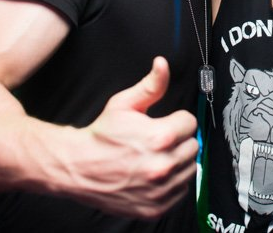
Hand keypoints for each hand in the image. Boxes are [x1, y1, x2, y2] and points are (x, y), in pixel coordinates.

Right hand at [70, 57, 198, 218]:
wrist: (78, 167)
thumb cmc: (101, 136)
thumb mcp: (124, 104)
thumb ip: (150, 85)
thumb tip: (163, 64)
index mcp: (160, 137)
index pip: (190, 123)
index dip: (176, 120)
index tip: (163, 123)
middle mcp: (163, 165)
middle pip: (193, 146)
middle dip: (179, 140)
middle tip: (158, 141)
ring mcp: (160, 190)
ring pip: (190, 169)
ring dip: (178, 162)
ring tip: (155, 157)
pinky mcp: (156, 207)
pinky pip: (181, 192)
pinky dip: (172, 184)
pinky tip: (154, 175)